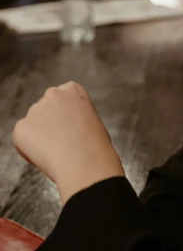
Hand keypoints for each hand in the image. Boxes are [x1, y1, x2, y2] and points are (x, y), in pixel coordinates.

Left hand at [13, 81, 124, 203]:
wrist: (85, 161)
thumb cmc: (95, 145)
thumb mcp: (91, 119)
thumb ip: (75, 115)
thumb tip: (64, 128)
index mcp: (72, 89)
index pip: (61, 99)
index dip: (64, 116)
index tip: (68, 128)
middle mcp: (52, 94)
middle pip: (45, 109)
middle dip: (49, 122)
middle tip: (59, 141)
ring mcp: (35, 109)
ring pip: (33, 124)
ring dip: (39, 135)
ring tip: (55, 152)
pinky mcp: (21, 127)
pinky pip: (21, 139)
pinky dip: (28, 149)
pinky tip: (44, 157)